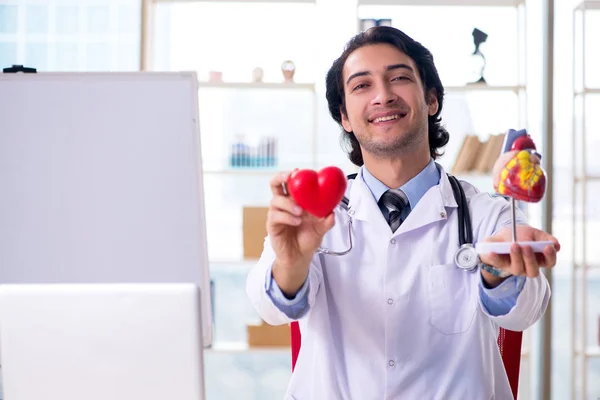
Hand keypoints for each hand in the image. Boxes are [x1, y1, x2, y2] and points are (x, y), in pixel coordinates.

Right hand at [267, 171, 334, 294]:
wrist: (299, 258)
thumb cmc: (308, 239)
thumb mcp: (321, 229)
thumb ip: (327, 221)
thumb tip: (333, 213)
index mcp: (294, 200)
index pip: (289, 182)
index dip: (292, 174)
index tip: (298, 171)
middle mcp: (283, 204)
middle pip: (275, 184)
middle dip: (281, 177)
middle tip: (290, 176)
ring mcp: (276, 214)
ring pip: (276, 200)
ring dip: (289, 203)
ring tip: (300, 211)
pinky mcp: (272, 225)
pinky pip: (276, 216)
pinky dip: (287, 216)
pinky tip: (296, 221)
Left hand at [479, 225, 559, 286]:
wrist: (500, 237)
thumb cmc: (519, 235)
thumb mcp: (532, 233)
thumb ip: (544, 238)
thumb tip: (555, 244)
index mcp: (539, 259)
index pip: (549, 262)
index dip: (550, 256)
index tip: (548, 247)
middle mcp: (528, 267)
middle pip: (533, 270)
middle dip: (530, 259)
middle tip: (527, 246)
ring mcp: (515, 268)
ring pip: (518, 269)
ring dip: (516, 257)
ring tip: (514, 245)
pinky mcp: (501, 266)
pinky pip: (497, 264)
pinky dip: (495, 258)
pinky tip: (492, 251)